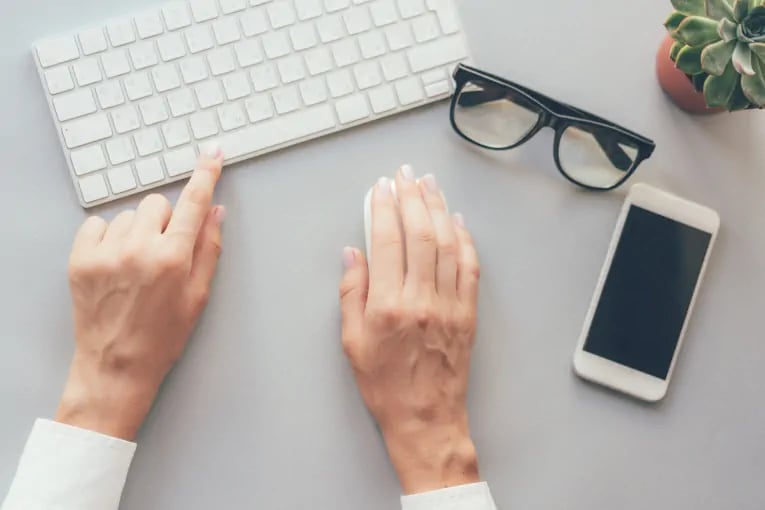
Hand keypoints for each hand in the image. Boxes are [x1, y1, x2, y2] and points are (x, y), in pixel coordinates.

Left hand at [56, 149, 225, 440]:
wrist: (116, 366)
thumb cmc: (162, 337)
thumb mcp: (198, 296)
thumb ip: (209, 248)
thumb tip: (215, 211)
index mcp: (173, 259)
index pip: (193, 203)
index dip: (206, 174)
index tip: (212, 153)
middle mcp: (139, 249)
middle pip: (157, 204)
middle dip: (165, 221)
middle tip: (164, 252)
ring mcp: (106, 252)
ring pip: (129, 214)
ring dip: (137, 230)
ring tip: (136, 265)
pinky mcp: (80, 258)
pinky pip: (97, 224)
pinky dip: (108, 236)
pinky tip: (115, 263)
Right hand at [339, 166, 480, 493]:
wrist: (425, 419)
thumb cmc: (386, 387)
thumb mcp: (352, 343)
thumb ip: (351, 294)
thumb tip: (353, 254)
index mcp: (388, 306)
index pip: (385, 242)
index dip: (382, 209)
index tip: (380, 189)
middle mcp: (421, 300)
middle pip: (419, 234)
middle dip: (411, 198)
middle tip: (405, 176)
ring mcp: (449, 305)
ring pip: (446, 244)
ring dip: (437, 209)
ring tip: (429, 185)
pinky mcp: (467, 313)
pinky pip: (469, 267)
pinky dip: (464, 239)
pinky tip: (456, 221)